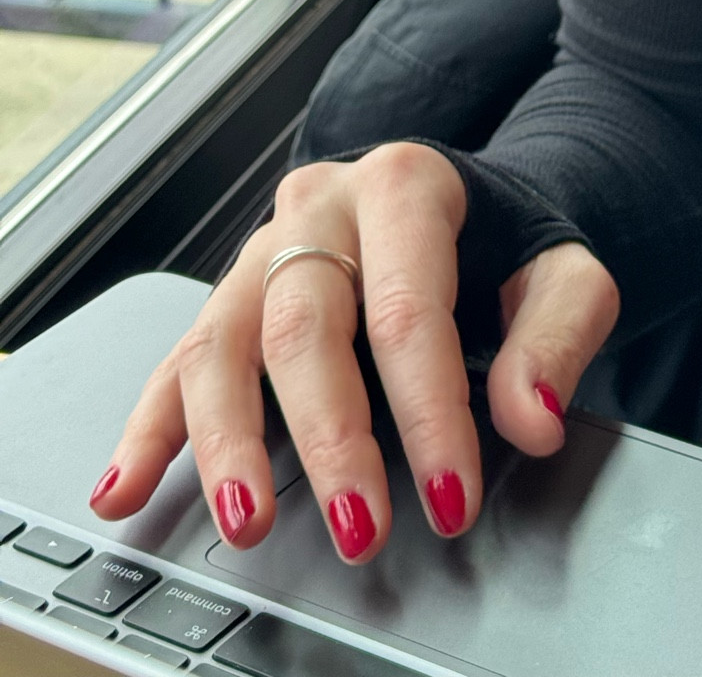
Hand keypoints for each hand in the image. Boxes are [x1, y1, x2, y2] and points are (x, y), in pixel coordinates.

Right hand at [89, 143, 619, 563]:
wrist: (480, 201)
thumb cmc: (514, 243)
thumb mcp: (568, 272)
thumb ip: (558, 337)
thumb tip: (533, 416)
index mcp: (406, 184)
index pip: (410, 308)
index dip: (428, 410)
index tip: (450, 496)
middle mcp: (320, 207)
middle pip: (306, 325)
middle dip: (331, 439)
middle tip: (360, 525)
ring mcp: (265, 250)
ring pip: (223, 342)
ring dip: (229, 441)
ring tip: (247, 522)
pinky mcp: (232, 296)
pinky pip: (178, 360)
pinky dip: (150, 427)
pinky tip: (126, 486)